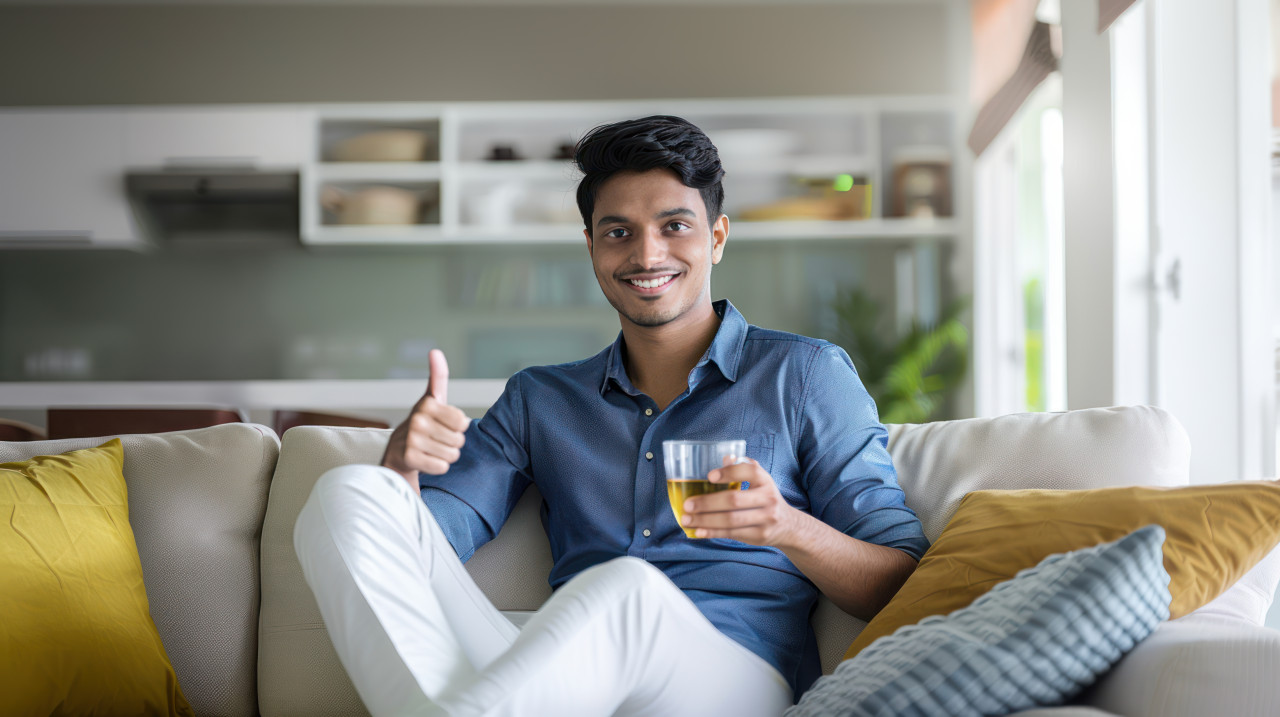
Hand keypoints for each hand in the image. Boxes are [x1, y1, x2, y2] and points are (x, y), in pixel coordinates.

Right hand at [381, 350, 469, 485]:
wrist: (399, 450)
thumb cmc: (423, 422)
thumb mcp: (432, 398)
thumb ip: (438, 376)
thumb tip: (435, 351)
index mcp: (427, 404)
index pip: (463, 422)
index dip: (458, 426)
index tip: (443, 423)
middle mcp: (417, 420)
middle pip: (459, 439)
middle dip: (453, 442)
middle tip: (437, 439)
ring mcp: (412, 439)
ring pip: (452, 454)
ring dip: (446, 455)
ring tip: (431, 449)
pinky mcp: (409, 458)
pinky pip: (442, 467)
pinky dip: (438, 466)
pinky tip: (426, 459)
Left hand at [680, 457, 802, 545]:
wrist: (787, 525)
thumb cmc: (765, 498)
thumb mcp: (760, 480)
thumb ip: (743, 468)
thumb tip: (725, 457)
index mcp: (765, 480)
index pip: (749, 471)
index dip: (729, 472)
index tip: (709, 476)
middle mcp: (767, 498)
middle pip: (734, 500)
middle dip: (708, 503)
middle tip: (688, 504)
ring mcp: (764, 519)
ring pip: (731, 520)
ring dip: (705, 520)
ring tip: (687, 519)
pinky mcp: (759, 535)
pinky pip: (732, 534)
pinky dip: (713, 532)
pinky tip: (698, 531)